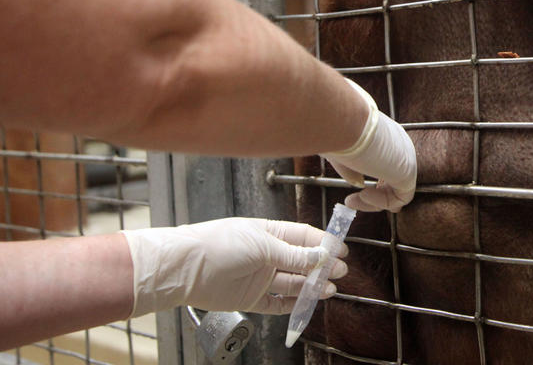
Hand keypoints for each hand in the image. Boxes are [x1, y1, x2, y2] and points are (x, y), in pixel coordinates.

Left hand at [121, 218, 347, 316]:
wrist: (184, 269)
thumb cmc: (219, 244)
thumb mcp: (262, 245)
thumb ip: (293, 255)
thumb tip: (321, 257)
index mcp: (270, 233)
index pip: (304, 237)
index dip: (324, 243)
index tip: (342, 249)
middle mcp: (267, 254)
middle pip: (302, 261)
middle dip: (322, 266)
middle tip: (340, 271)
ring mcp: (260, 277)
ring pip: (293, 282)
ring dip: (312, 285)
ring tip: (329, 288)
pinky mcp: (251, 298)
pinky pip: (277, 303)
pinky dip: (292, 304)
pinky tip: (306, 303)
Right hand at [323, 79, 416, 211]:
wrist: (346, 123)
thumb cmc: (338, 131)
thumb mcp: (341, 150)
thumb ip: (352, 167)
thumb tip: (359, 183)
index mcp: (386, 135)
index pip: (388, 160)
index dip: (374, 178)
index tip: (357, 189)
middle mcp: (400, 145)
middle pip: (394, 178)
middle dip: (375, 195)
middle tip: (349, 201)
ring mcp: (406, 158)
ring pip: (397, 190)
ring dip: (374, 202)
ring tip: (350, 201)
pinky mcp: (408, 172)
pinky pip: (400, 198)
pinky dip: (381, 202)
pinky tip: (363, 194)